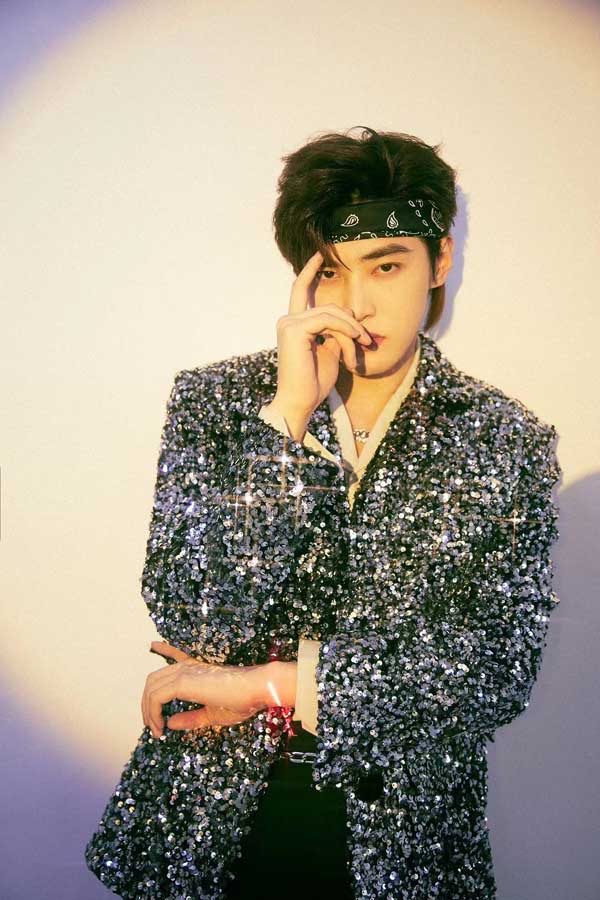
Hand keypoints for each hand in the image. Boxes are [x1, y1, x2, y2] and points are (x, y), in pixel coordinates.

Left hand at [141, 640, 267, 736]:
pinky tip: (160, 726)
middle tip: (152, 724)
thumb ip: (191, 719)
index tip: (154, 644)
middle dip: (147, 703)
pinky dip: (153, 713)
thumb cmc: (242, 700)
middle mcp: (187, 667)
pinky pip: (156, 697)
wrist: (255, 689)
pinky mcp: (183, 682)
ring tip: (156, 730)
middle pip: (154, 680)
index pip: (174, 655)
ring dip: (148, 711)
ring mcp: (183, 672)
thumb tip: (170, 723)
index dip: (163, 649)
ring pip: (151, 688)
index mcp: (196, 669)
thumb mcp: (212, 715)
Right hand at [269, 250, 372, 425]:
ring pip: (332, 313)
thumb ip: (336, 334)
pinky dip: (345, 331)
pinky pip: (329, 321)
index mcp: (294, 325)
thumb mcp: (331, 353)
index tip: (318, 255)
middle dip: (351, 322)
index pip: (300, 291)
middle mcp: (288, 321)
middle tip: (366, 341)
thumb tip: (349, 322)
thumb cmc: (314, 384)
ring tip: (362, 345)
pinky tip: (353, 343)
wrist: (300, 403)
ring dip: (352, 329)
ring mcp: (289, 324)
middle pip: (329, 306)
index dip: (309, 271)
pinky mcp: (294, 330)